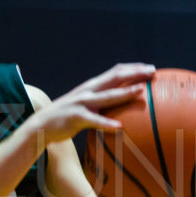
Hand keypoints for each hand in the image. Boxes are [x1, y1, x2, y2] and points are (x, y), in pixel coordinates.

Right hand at [31, 63, 154, 143]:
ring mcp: (82, 103)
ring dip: (124, 92)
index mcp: (92, 87)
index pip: (116, 72)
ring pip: (107, 96)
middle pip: (115, 78)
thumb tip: (121, 109)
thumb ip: (102, 105)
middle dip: (135, 73)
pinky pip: (94, 121)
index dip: (134, 68)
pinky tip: (119, 128)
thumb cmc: (68, 118)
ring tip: (141, 91)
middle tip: (153, 72)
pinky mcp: (76, 117)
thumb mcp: (86, 107)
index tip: (151, 68)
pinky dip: (107, 124)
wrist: (41, 125)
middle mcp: (89, 91)